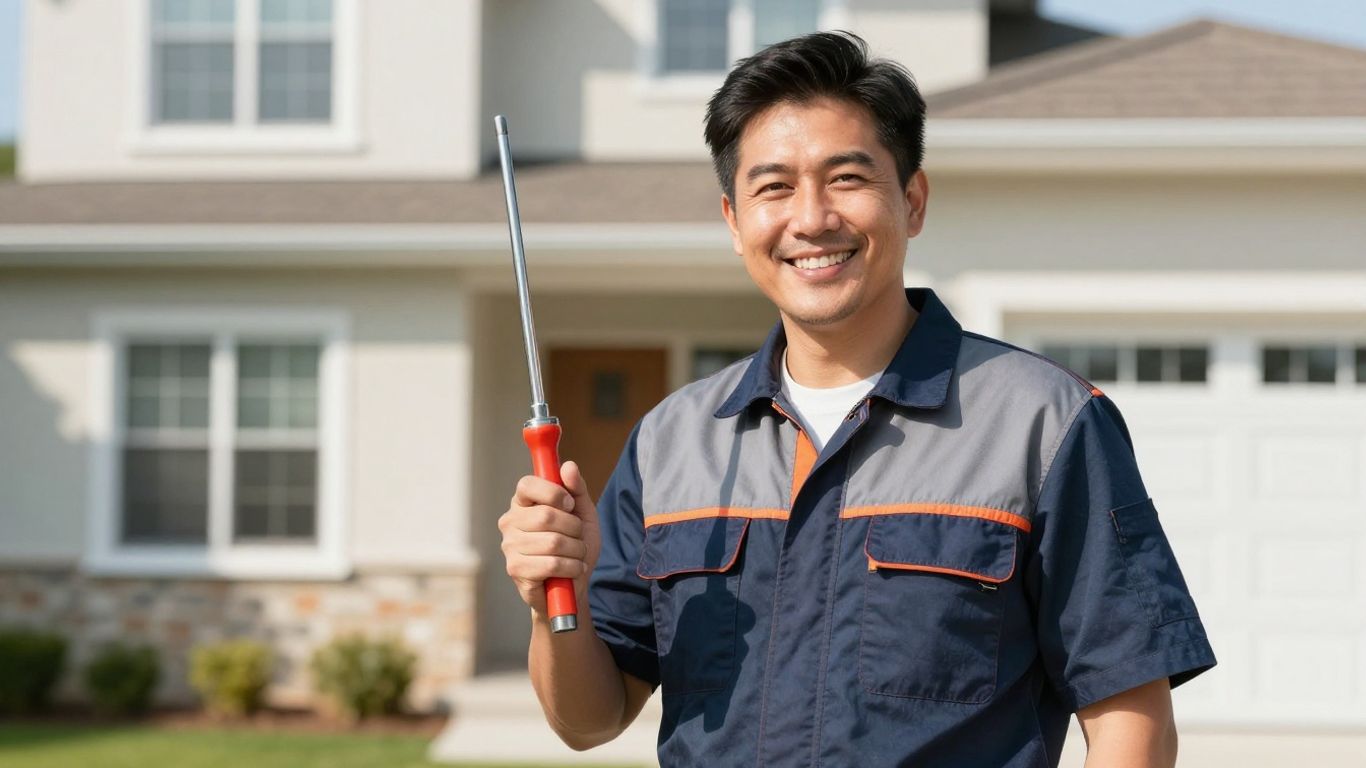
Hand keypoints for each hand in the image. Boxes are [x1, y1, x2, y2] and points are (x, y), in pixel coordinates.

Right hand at [499, 461, 600, 615]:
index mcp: (523, 502)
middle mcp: (510, 521)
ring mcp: (509, 546)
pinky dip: (571, 567)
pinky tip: (571, 570)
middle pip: (546, 515)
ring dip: (576, 551)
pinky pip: (552, 564)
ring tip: (576, 556)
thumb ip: (577, 489)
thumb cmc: (574, 546)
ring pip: (553, 542)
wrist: (573, 586)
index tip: (569, 504)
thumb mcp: (583, 514)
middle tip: (577, 537)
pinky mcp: (515, 569)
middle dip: (573, 528)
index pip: (527, 484)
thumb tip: (568, 466)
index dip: (553, 492)